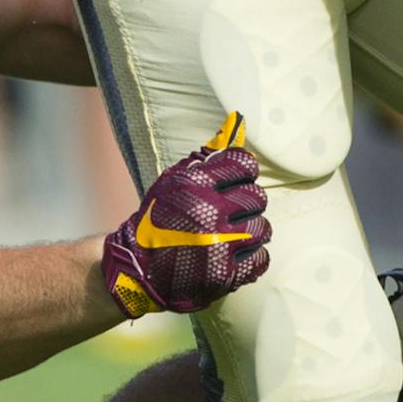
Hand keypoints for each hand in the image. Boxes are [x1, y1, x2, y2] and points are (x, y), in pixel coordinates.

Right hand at [101, 113, 270, 317]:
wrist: (139, 267)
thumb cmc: (157, 220)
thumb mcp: (173, 181)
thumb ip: (204, 159)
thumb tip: (234, 127)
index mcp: (195, 184)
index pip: (244, 164)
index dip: (244, 172)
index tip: (238, 180)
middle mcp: (208, 212)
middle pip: (257, 197)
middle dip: (248, 204)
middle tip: (234, 212)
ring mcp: (219, 244)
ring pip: (263, 228)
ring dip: (252, 231)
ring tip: (234, 235)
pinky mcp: (224, 274)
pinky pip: (261, 258)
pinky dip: (253, 257)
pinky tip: (237, 254)